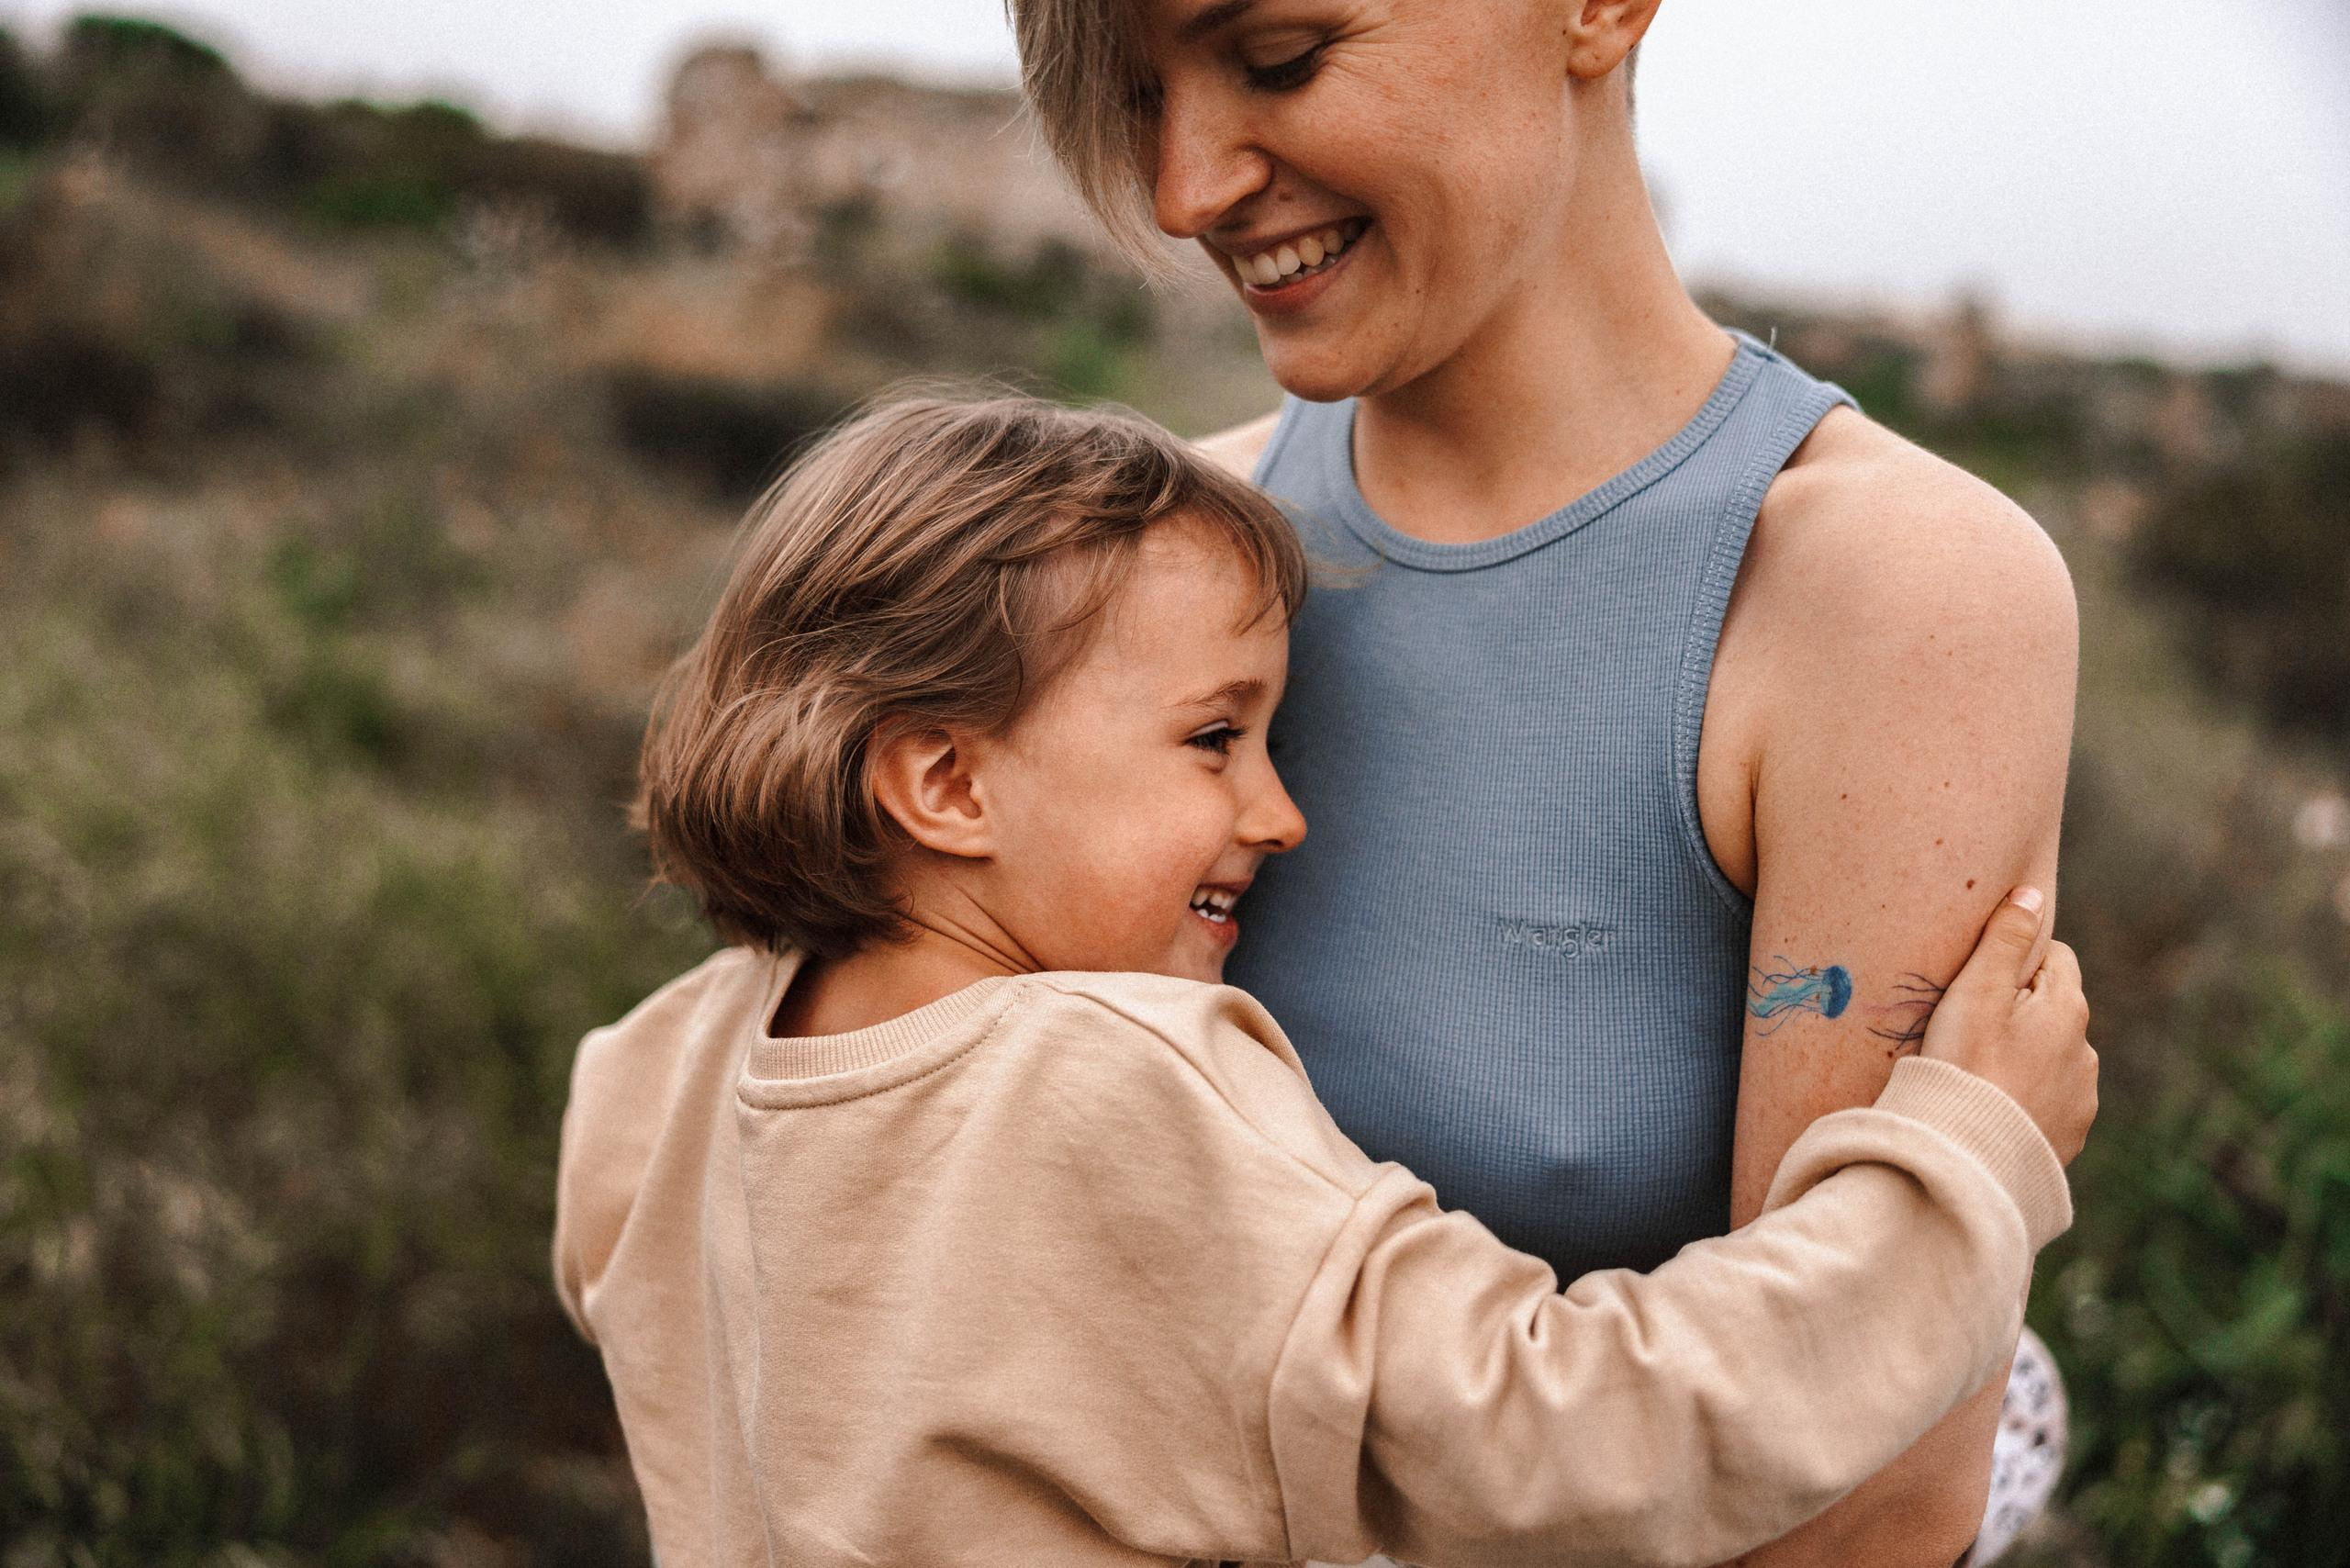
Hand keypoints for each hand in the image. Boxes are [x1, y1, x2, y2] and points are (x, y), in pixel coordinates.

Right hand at [1919, 887, 2097, 1163]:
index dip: (2014, 963)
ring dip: (2025, 1058)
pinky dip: (2027, 1099)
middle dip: (2020, 1013)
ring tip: (1978, 1075)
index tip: (1977, 986)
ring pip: (2052, 1058)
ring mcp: (2081, 1099)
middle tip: (1968, 1031)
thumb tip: (2032, 892)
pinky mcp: (2070, 1137)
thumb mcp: (1976, 992)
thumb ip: (2005, 938)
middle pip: (2053, 1010)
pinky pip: (2049, 1102)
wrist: (1968, 1159)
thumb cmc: (1964, 1066)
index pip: (2054, 957)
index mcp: (2069, 1009)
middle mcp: (2087, 1052)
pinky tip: (1992, 1107)